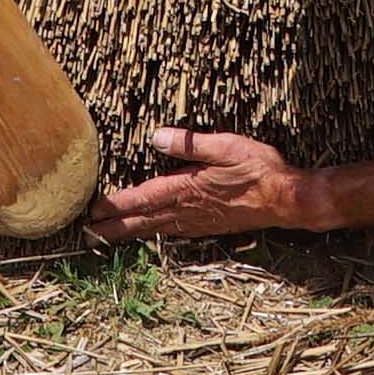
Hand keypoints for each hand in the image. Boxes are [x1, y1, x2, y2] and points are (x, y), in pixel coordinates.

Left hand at [88, 129, 317, 242]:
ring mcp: (198, 222)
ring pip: (156, 229)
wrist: (285, 200)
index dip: (115, 205)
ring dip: (130, 233)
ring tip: (109, 238)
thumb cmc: (259, 170)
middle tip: (88, 235)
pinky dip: (155, 234)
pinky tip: (153, 234)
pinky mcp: (209, 227)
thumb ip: (190, 144)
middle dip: (114, 227)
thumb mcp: (226, 146)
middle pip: (142, 221)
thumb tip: (156, 137)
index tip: (93, 211)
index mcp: (186, 189)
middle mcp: (187, 210)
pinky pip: (174, 233)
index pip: (142, 198)